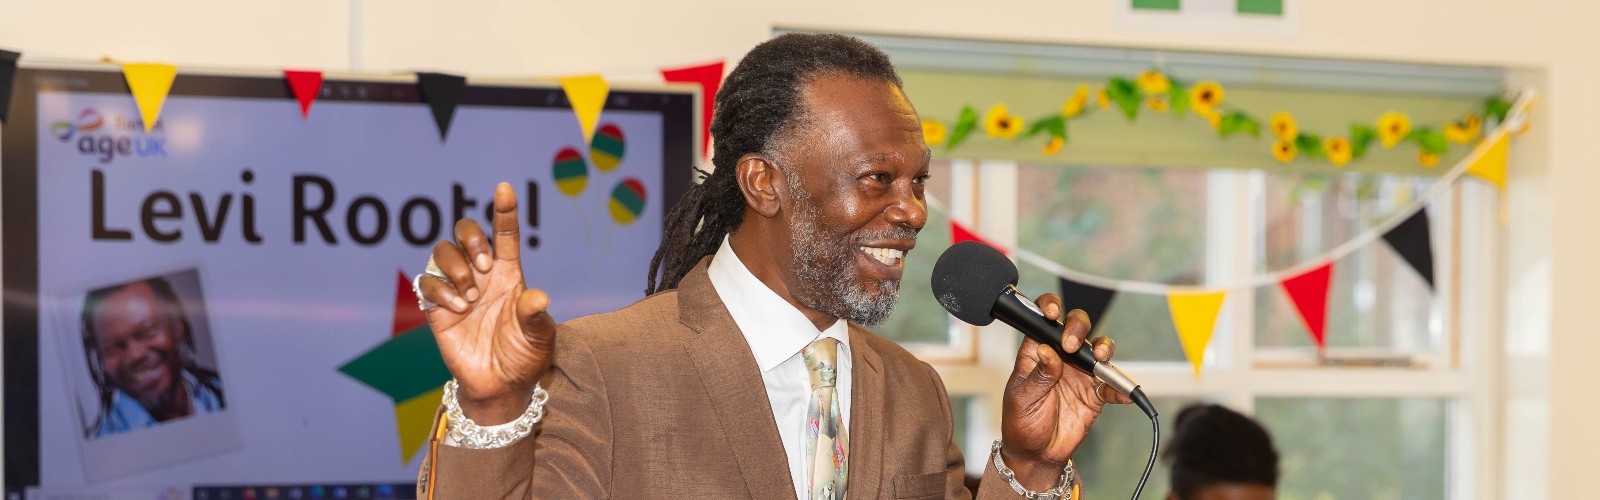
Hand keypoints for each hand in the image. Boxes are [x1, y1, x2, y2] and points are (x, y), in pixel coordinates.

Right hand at [416, 183, 555, 424]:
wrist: (500, 386)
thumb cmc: (523, 357)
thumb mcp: (538, 337)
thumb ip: (535, 316)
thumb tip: (538, 297)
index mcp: (509, 274)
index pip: (506, 234)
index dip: (505, 210)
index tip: (505, 188)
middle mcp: (481, 275)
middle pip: (465, 231)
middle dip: (471, 237)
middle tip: (485, 266)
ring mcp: (458, 289)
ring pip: (442, 251)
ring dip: (456, 267)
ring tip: (471, 296)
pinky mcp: (437, 308)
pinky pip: (428, 282)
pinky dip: (441, 290)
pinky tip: (459, 309)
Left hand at [998, 294, 1131, 489]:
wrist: (1036, 453)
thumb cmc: (1021, 421)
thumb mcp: (1022, 398)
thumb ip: (1038, 375)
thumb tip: (1047, 351)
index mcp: (1037, 352)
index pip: (1043, 320)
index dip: (1050, 308)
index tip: (1053, 313)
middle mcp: (1061, 357)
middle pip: (1076, 328)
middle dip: (1078, 328)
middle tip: (1071, 345)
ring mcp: (1080, 374)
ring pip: (1098, 350)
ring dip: (1103, 349)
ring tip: (1101, 358)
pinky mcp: (1095, 394)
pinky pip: (1112, 386)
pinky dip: (1120, 388)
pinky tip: (1123, 394)